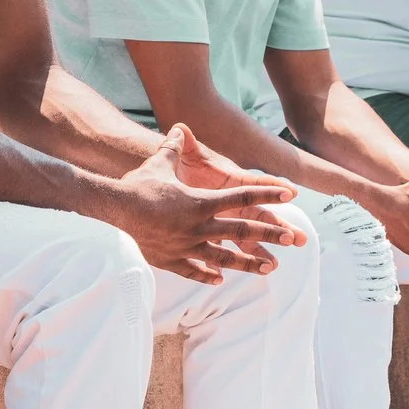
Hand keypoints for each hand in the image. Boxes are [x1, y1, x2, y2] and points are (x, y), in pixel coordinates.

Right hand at [109, 126, 304, 283]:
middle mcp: (199, 226)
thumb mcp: (160, 163)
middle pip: (242, 231)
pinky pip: (193, 270)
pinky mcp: (170, 260)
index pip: (242, 197)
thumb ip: (175, 148)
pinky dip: (206, 274)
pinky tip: (219, 280)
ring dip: (248, 263)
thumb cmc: (138, 185)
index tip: (289, 194)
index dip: (267, 194)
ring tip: (270, 268)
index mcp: (202, 201)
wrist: (114, 210)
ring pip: (224, 258)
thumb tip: (180, 129)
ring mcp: (186, 246)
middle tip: (294, 239)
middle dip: (270, 234)